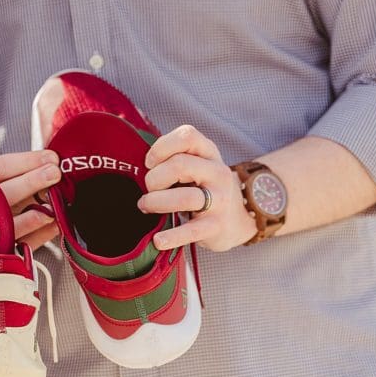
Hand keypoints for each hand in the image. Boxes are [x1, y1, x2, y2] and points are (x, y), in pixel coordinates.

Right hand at [0, 150, 61, 248]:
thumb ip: (17, 175)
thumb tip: (50, 162)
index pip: (0, 167)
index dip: (28, 161)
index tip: (52, 158)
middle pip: (5, 192)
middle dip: (33, 181)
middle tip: (55, 174)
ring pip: (10, 222)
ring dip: (35, 213)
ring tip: (55, 205)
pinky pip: (21, 244)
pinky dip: (39, 235)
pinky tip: (55, 225)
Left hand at [138, 125, 256, 252]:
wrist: (238, 218)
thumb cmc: (203, 187)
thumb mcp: (196, 165)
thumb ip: (173, 159)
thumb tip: (138, 168)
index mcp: (209, 153)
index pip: (187, 136)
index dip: (161, 147)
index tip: (149, 163)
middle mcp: (217, 172)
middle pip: (180, 165)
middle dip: (154, 178)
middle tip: (147, 189)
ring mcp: (219, 200)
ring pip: (184, 197)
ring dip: (156, 202)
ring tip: (145, 206)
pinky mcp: (216, 226)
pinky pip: (191, 231)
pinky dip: (171, 237)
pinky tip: (158, 240)